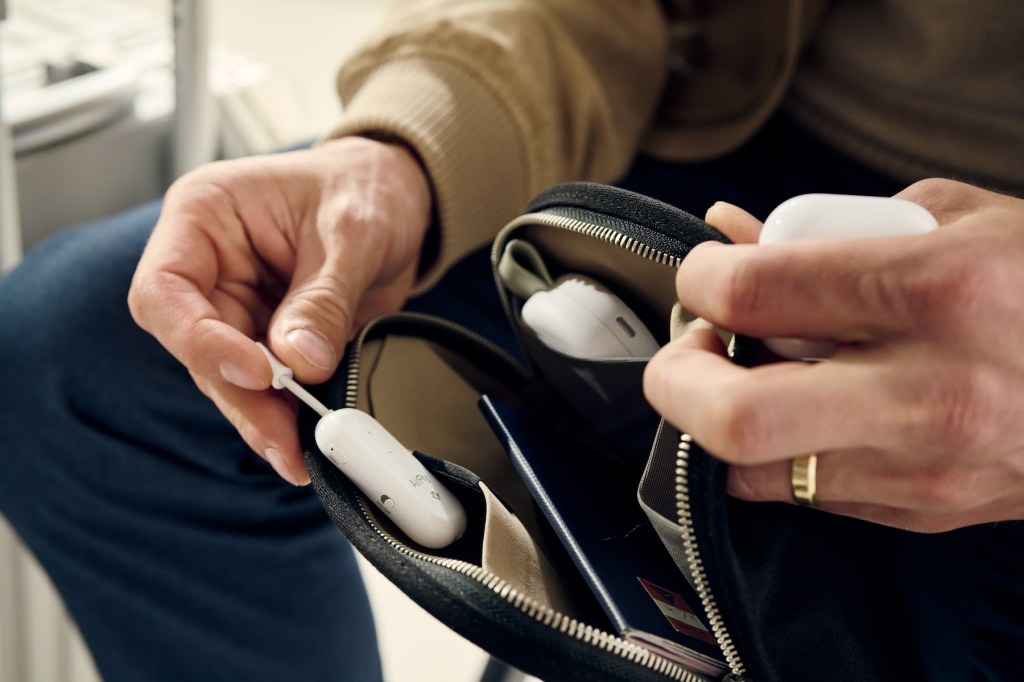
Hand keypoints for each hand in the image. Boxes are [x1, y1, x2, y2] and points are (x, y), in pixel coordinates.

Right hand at [129, 137, 431, 484]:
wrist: (396, 198)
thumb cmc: (363, 188)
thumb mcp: (353, 232)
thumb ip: (324, 296)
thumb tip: (301, 362)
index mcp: (204, 217)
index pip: (166, 291)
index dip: (202, 341)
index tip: (261, 372)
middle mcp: (208, 267)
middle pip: (196, 347)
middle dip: (242, 398)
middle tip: (285, 442)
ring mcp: (236, 305)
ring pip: (229, 377)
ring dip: (264, 417)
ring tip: (301, 453)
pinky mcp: (267, 338)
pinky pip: (267, 385)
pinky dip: (287, 414)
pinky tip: (309, 441)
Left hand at [644, 179, 1023, 531]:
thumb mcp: (951, 219)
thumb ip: (829, 227)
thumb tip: (733, 236)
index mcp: (937, 290)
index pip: (757, 292)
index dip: (700, 280)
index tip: (705, 275)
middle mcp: (931, 389)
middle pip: (735, 416)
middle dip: (678, 379)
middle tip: (691, 346)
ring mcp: (928, 464)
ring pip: (753, 469)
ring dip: (719, 419)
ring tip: (742, 374)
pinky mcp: (925, 508)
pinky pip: (803, 491)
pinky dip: (774, 449)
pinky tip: (800, 409)